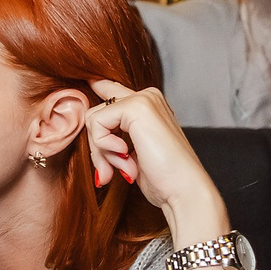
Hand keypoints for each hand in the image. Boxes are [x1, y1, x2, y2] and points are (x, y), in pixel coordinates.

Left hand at [85, 80, 227, 245]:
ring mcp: (143, 99)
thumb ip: (113, 136)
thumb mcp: (132, 154)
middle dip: (98, 148)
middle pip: (96, 113)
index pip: (111, 90)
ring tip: (125, 168)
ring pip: (93, 119)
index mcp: (149, 105)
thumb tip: (88, 125)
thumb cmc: (163, 178)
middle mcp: (147, 97)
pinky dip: (104, 147)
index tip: (87, 79)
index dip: (96, 86)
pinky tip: (126, 157)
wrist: (183, 191)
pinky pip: (96, 123)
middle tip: (110, 172)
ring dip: (102, 153)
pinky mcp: (136, 106)